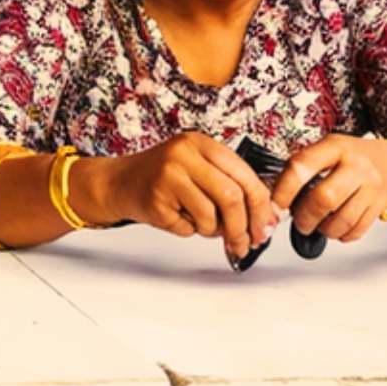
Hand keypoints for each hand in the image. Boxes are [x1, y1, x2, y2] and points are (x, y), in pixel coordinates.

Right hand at [85, 133, 277, 263]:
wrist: (118, 182)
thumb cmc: (163, 178)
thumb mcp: (198, 169)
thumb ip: (230, 184)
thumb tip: (267, 217)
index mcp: (201, 143)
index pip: (245, 176)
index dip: (261, 207)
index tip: (265, 226)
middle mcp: (184, 154)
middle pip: (232, 197)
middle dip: (243, 227)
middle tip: (245, 242)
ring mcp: (168, 175)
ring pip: (211, 216)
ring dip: (212, 231)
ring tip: (199, 223)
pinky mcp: (156, 199)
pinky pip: (189, 227)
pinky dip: (189, 230)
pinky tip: (176, 217)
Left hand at [270, 135, 386, 245]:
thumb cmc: (355, 156)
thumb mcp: (330, 148)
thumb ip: (306, 166)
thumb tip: (277, 194)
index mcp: (334, 146)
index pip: (302, 167)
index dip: (284, 190)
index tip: (275, 205)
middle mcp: (355, 165)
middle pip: (324, 199)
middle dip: (306, 217)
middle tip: (299, 222)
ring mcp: (371, 186)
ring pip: (342, 219)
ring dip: (325, 230)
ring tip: (318, 226)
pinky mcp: (380, 205)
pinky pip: (358, 228)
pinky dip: (342, 235)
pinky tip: (337, 229)